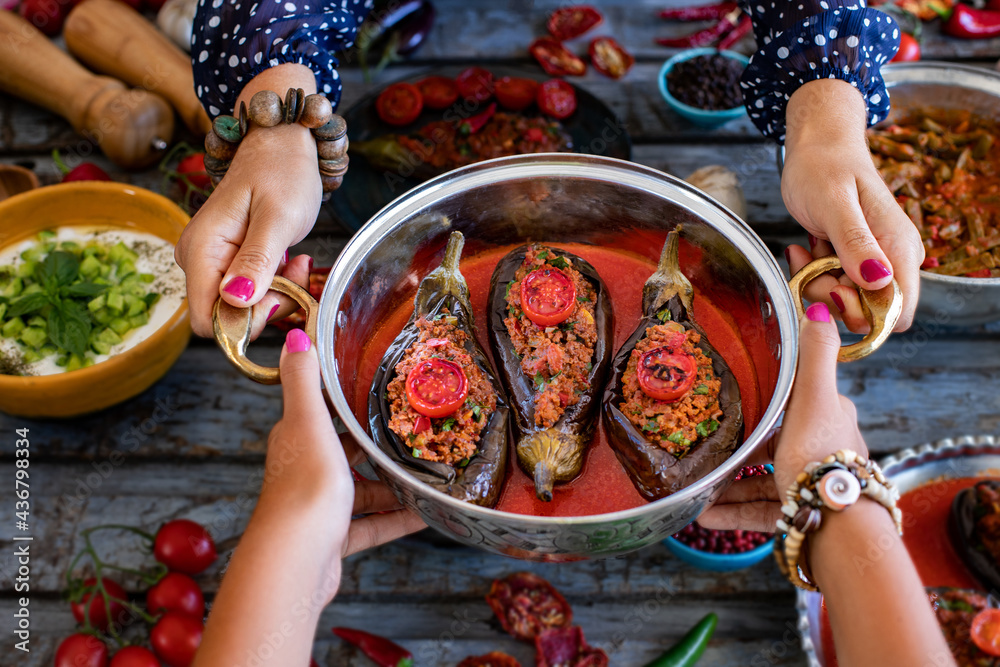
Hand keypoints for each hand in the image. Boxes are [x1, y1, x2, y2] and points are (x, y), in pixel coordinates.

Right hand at [174, 64, 322, 337]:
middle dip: (269, 305)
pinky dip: (276, 284)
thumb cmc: (282, 172)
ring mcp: (210, 262)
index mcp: (201, 250)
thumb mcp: (278, 217)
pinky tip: (290, 259)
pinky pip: (249, 293)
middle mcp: (197, 261)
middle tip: (297, 270)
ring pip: (242, 308)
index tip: (281, 293)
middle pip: (228, 318)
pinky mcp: (226, 262)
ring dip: (277, 293)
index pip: (209, 321)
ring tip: (297, 259)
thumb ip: (257, 260)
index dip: (248, 322)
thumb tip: (235, 302)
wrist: (281, 144)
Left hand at [262, 328, 426, 574]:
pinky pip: (373, 525)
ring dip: (395, 484)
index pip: (324, 411)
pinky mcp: (334, 539)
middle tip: (421, 430)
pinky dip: (398, 520)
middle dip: (381, 443)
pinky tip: (427, 514)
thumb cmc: (303, 487)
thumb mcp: (309, 424)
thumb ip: (304, 381)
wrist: (295, 560)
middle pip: (350, 450)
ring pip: (364, 490)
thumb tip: (294, 335)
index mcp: (297, 438)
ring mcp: (321, 506)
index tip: (383, 385)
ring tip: (432, 472)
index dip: (349, 398)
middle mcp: (307, 469)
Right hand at [698, 302, 868, 531]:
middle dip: (739, 448)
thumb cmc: (824, 461)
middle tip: (707, 446)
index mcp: (829, 418)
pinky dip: (733, 513)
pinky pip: (761, 511)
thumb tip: (819, 307)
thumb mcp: (813, 401)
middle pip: (773, 442)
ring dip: (728, 486)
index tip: (733, 399)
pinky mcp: (801, 514)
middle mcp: (823, 449)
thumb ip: (813, 357)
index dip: (765, 400)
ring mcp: (811, 484)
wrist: (840, 529)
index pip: (794, 402)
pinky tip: (704, 516)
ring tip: (698, 488)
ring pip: (763, 480)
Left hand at [782, 79, 923, 331]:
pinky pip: (833, 285)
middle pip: (867, 313)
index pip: (898, 313)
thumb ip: (855, 243)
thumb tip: (879, 282)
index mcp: (899, 249)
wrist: (816, 144)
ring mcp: (873, 260)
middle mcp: (893, 259)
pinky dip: (813, 274)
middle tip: (810, 266)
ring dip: (817, 284)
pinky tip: (803, 249)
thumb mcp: (834, 204)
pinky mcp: (854, 259)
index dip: (863, 315)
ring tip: (803, 251)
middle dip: (832, 298)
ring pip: (846, 301)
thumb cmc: (824, 165)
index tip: (834, 290)